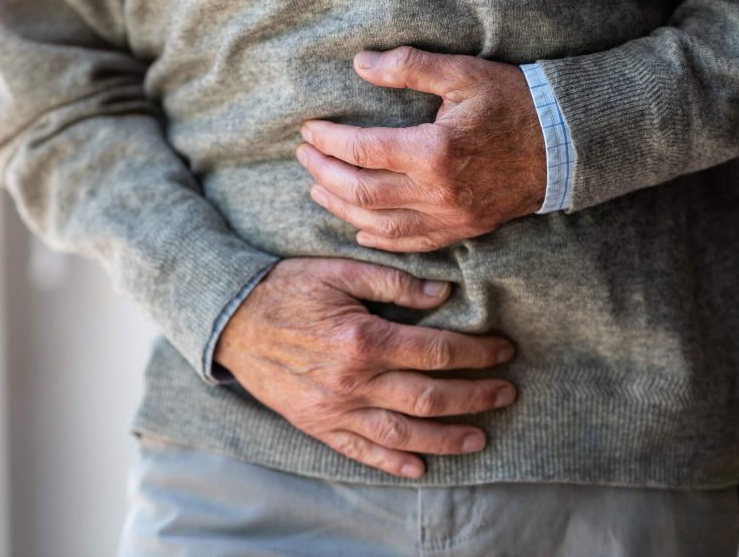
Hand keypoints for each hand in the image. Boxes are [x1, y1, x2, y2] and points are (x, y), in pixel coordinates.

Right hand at [213, 257, 516, 478]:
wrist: (231, 321)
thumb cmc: (287, 289)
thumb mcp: (338, 272)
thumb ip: (392, 282)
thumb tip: (442, 293)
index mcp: (362, 339)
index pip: (436, 352)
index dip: (477, 353)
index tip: (503, 350)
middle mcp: (353, 381)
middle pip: (430, 397)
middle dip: (476, 397)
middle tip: (506, 393)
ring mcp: (334, 409)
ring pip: (403, 435)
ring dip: (447, 439)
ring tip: (480, 436)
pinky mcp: (317, 424)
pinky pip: (361, 451)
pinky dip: (393, 464)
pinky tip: (421, 467)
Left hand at [295, 45, 547, 252]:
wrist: (570, 144)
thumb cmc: (516, 102)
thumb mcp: (464, 73)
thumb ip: (408, 67)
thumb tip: (359, 63)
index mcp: (434, 151)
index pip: (362, 150)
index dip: (328, 141)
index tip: (309, 130)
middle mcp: (438, 192)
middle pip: (361, 192)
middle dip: (325, 173)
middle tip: (304, 156)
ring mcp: (451, 217)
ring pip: (379, 224)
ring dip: (341, 208)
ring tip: (317, 188)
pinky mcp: (463, 229)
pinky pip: (412, 244)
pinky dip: (379, 240)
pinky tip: (359, 230)